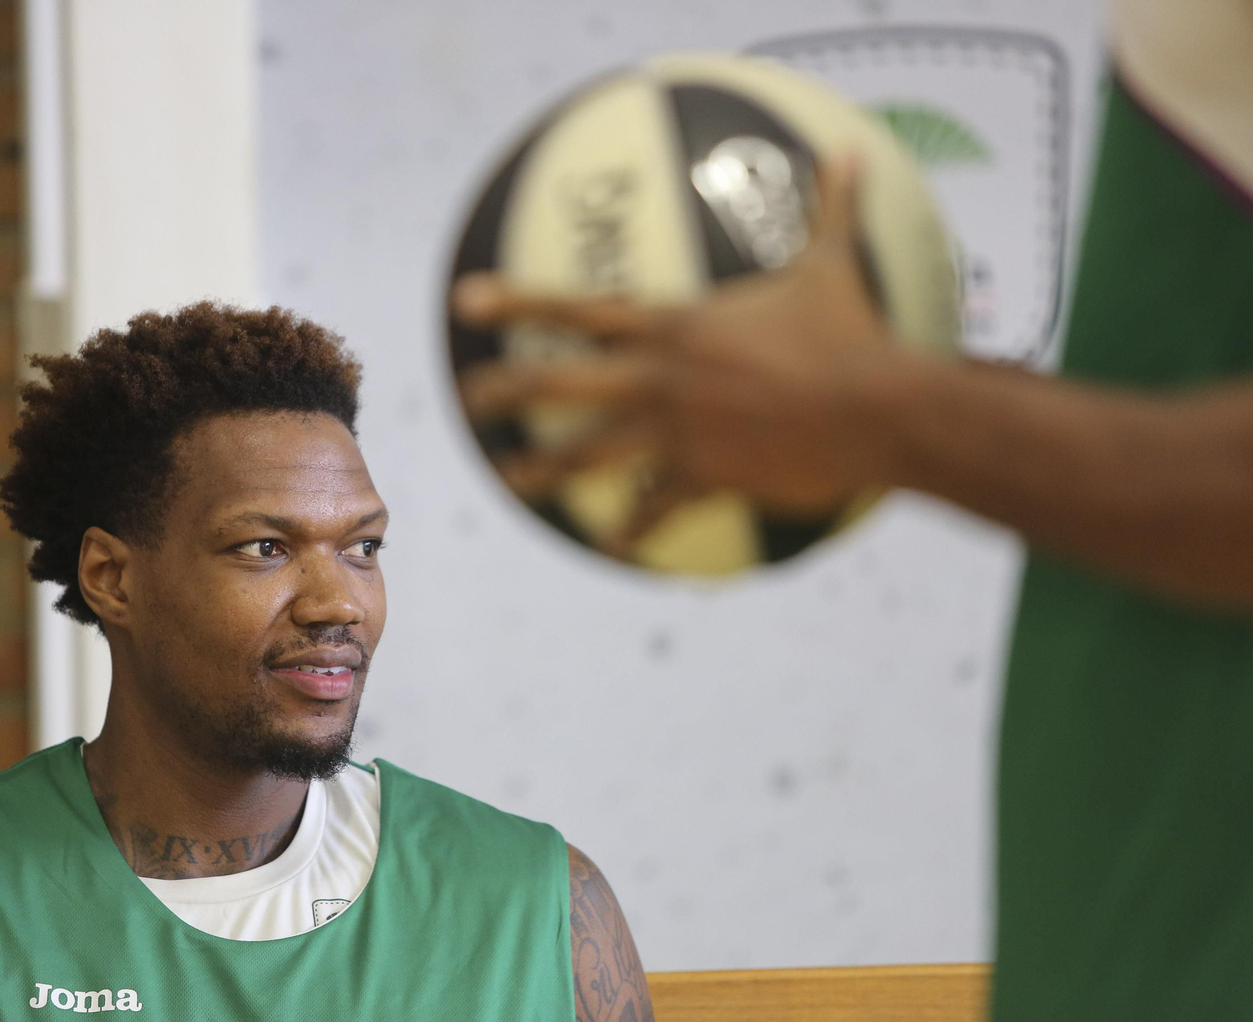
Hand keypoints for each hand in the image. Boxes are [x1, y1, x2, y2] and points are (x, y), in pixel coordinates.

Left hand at [452, 155, 931, 542]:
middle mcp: (661, 378)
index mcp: (675, 326)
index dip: (518, 300)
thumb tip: (849, 152)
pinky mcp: (706, 478)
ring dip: (545, 467)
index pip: (578, 308)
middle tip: (468, 400)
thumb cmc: (853, 332)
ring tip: (507, 478)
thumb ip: (829, 208)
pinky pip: (657, 508)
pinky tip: (610, 547)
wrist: (879, 409)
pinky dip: (634, 529)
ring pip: (591, 452)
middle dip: (507, 389)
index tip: (465, 300)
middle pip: (561, 382)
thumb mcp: (834, 264)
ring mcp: (677, 432)